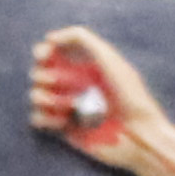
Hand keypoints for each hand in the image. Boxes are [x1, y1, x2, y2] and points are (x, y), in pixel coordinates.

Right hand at [28, 25, 164, 166]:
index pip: (50, 52)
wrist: (139, 137)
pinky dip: (45, 118)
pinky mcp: (64, 129)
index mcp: (83, 65)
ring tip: (70, 106)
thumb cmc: (131, 96)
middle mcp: (73, 84)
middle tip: (61, 83)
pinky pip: (38, 119)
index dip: (42, 52)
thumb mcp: (110, 59)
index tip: (45, 56)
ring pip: (35, 95)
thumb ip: (82, 39)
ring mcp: (67, 107)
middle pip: (38, 73)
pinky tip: (63, 121)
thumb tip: (50, 38)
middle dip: (45, 76)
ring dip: (46, 98)